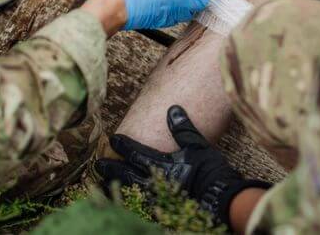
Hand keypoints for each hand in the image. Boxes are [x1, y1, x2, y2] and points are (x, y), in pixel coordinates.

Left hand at [97, 106, 269, 226]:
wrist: (221, 198)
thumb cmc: (210, 170)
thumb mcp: (198, 145)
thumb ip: (183, 128)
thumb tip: (172, 109)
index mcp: (163, 165)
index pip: (135, 153)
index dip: (122, 145)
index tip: (112, 139)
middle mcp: (155, 183)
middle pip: (126, 175)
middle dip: (111, 168)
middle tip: (98, 165)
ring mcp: (157, 199)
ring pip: (130, 192)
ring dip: (116, 186)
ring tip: (104, 182)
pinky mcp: (162, 210)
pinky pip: (139, 206)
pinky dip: (129, 201)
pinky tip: (123, 200)